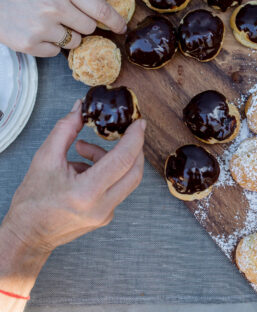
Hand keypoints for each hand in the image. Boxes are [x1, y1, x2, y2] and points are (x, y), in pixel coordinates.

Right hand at [0, 0, 126, 56]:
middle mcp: (55, 7)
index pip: (100, 9)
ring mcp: (42, 28)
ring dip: (65, 37)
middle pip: (89, 29)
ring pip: (73, 43)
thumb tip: (94, 12)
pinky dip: (48, 46)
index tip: (122, 28)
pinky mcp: (29, 45)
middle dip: (82, 26)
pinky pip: (54, 53)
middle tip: (66, 19)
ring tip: (43, 23)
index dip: (115, 21)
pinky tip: (32, 32)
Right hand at [2, 100, 145, 253]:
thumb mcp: (45, 158)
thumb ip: (65, 129)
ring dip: (114, 159)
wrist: (28, 235)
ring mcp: (107, 214)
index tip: (140, 123)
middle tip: (126, 131)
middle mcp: (102, 206)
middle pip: (134, 171)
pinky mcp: (107, 216)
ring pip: (127, 179)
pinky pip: (117, 187)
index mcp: (86, 192)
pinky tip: (85, 168)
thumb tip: (80, 108)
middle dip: (134, 147)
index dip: (135, 138)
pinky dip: (108, 172)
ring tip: (84, 150)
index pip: (122, 160)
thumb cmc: (33, 201)